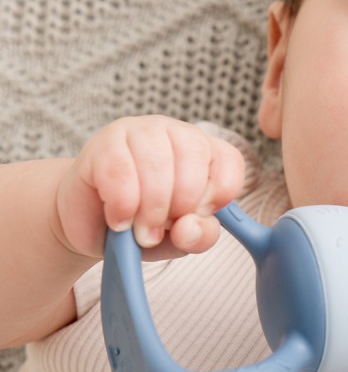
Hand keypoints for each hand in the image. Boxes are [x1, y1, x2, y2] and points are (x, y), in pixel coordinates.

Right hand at [54, 116, 244, 260]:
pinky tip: (120, 220)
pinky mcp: (104, 143)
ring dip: (151, 209)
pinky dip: (123, 205)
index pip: (230, 161)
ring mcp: (140, 131)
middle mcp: (176, 133)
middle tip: (162, 231)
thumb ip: (199, 236)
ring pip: (158, 164)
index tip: (199, 217)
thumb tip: (191, 228)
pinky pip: (120, 172)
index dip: (219, 194)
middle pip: (195, 159)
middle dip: (181, 205)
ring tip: (140, 231)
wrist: (92, 225)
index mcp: (206, 152)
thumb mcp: (180, 239)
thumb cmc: (144, 225)